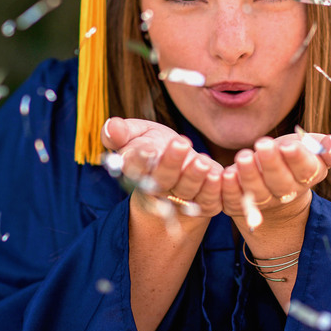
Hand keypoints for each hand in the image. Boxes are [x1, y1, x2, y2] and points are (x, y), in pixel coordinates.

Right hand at [101, 117, 222, 218]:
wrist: (179, 170)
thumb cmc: (154, 146)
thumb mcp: (137, 133)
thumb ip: (122, 132)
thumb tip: (112, 127)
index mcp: (138, 172)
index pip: (134, 169)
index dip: (139, 161)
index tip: (146, 148)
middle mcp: (159, 188)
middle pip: (162, 180)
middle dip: (171, 164)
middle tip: (180, 143)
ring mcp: (182, 199)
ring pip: (187, 191)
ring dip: (194, 177)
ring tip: (201, 160)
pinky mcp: (204, 203)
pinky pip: (209, 201)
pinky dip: (214, 189)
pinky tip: (218, 175)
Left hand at [221, 131, 330, 235]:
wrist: (275, 187)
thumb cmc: (294, 159)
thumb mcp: (314, 148)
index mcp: (308, 176)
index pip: (306, 170)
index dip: (297, 159)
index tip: (288, 145)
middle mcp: (286, 193)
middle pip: (280, 183)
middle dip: (272, 164)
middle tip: (263, 144)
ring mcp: (262, 202)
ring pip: (257, 192)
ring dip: (249, 176)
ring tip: (243, 157)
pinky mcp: (239, 205)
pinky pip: (234, 201)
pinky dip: (229, 189)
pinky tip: (225, 175)